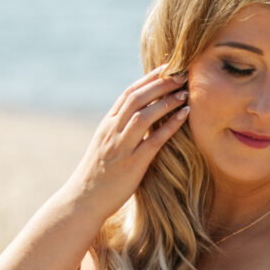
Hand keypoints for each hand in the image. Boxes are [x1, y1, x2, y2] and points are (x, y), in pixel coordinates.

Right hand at [63, 65, 188, 224]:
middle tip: (181, 73)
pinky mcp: (131, 164)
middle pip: (137, 98)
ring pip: (144, 115)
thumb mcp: (105, 147)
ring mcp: (121, 147)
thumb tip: (139, 120)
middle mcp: (112, 131)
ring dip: (166, 100)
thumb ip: (119, 132)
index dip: (149, 79)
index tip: (167, 68)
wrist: (83, 201)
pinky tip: (183, 115)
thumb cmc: (98, 176)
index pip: (128, 93)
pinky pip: (153, 140)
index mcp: (107, 125)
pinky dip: (169, 125)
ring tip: (185, 92)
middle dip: (160, 83)